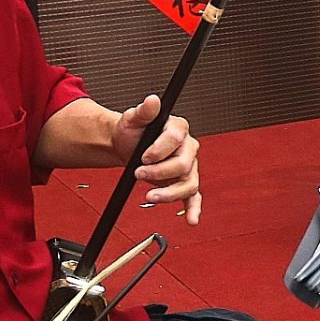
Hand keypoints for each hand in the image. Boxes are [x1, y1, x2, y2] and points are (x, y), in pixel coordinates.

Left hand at [112, 95, 201, 223]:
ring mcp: (188, 167)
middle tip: (139, 172)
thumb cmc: (132, 132)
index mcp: (178, 129)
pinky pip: (193, 196)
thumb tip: (152, 101)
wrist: (126, 146)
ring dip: (169, 193)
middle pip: (183, 164)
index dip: (159, 149)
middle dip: (159, 172)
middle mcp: (187, 148)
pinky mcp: (184, 182)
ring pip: (188, 184)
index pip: (176, 139)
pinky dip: (193, 208)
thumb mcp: (133, 118)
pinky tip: (191, 219)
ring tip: (150, 197)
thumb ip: (143, 111)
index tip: (143, 155)